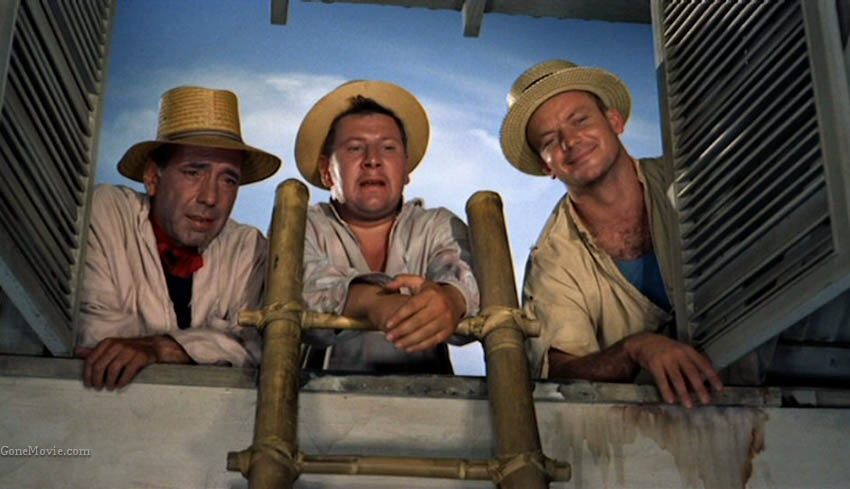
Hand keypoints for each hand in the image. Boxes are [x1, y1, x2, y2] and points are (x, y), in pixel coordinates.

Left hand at [75, 336, 189, 389]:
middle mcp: (117, 345)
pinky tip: (120, 386)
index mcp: (107, 343)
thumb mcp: (111, 348)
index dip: (88, 374)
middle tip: (98, 388)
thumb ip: (94, 351)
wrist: (153, 347)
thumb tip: (76, 352)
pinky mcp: (140, 357)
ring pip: (113, 370)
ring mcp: (129, 350)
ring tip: (110, 387)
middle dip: (97, 380)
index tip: (88, 384)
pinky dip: (122, 381)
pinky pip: (128, 372)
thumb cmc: (128, 350)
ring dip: (110, 382)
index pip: (91, 359)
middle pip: (100, 366)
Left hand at [381, 275, 465, 352]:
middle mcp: (440, 306)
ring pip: (424, 333)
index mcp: (430, 293)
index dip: (398, 316)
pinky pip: (433, 341)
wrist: (455, 300)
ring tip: (396, 344)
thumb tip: (386, 287)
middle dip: (401, 331)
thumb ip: (401, 281)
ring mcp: (445, 319)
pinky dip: (420, 346)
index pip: (412, 306)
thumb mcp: (418, 282)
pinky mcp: (448, 330)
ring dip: (409, 341)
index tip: (387, 324)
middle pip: (417, 322)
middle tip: (388, 337)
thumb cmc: (432, 292)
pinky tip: (409, 348)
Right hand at [624, 332, 722, 408]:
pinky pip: (661, 380)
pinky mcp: (654, 364)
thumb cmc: (666, 350)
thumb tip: (700, 386)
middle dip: (700, 388)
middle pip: (691, 372)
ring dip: (684, 393)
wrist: (644, 342)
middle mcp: (678, 353)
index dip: (712, 377)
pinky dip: (666, 391)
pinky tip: (670, 400)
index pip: (703, 364)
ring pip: (677, 378)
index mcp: (688, 350)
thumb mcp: (680, 352)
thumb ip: (690, 365)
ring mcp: (666, 359)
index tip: (719, 389)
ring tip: (689, 405)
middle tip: (706, 401)